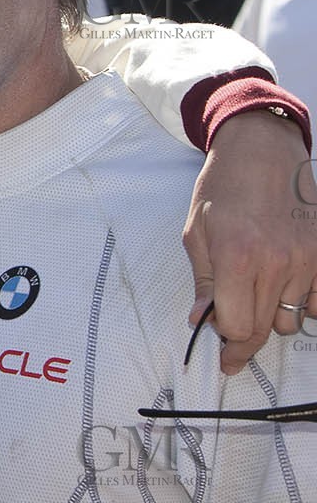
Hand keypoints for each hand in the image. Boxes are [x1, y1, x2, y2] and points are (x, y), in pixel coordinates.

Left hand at [184, 110, 316, 373]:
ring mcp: (306, 260)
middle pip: (265, 328)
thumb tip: (202, 321)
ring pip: (292, 319)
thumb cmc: (222, 189)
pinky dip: (301, 304)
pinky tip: (283, 288)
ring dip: (272, 317)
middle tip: (231, 341)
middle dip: (245, 338)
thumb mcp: (197, 234)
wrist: (262, 152)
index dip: (226, 340)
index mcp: (238, 258)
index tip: (221, 350)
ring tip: (254, 296)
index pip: (238, 326)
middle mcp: (277, 263)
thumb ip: (203, 282)